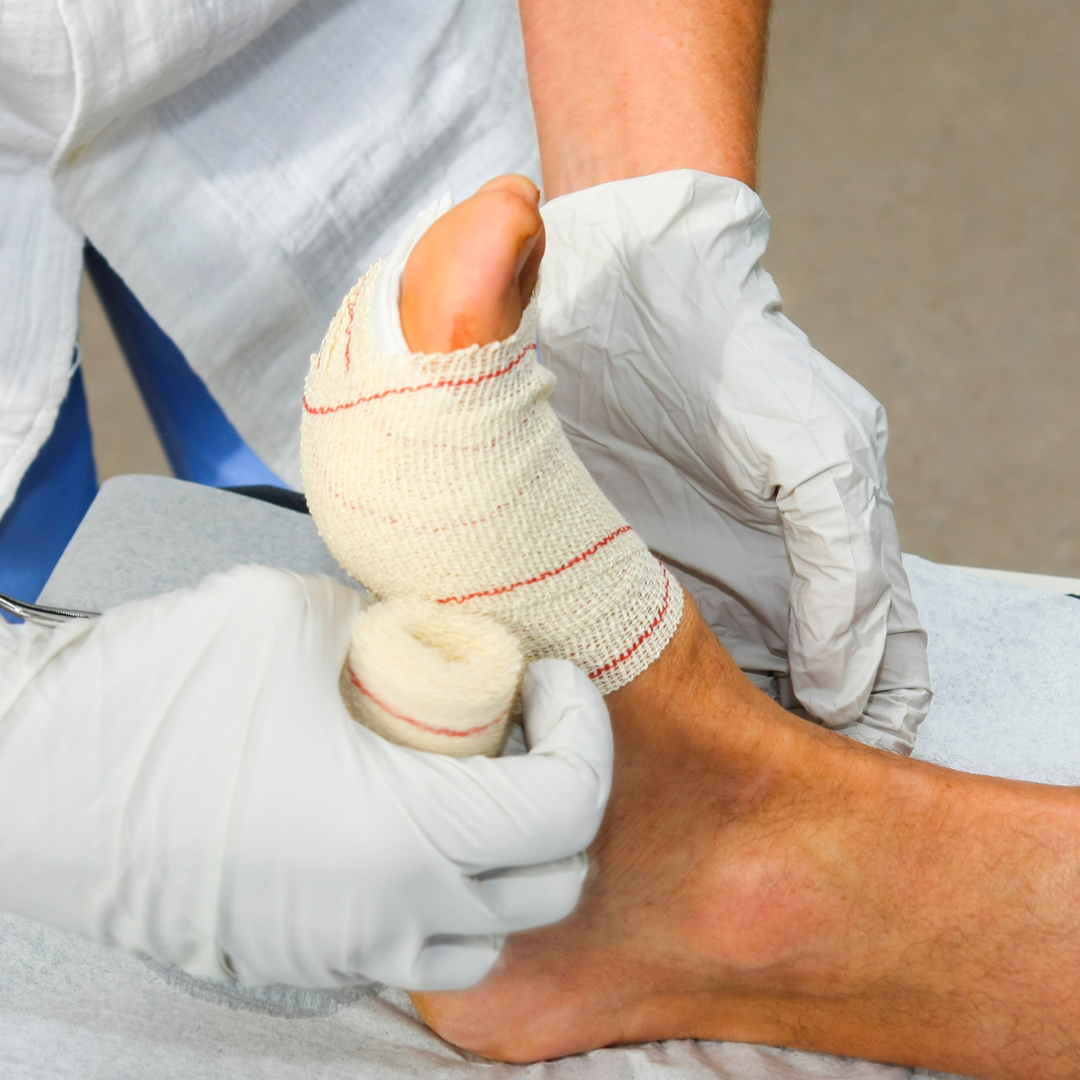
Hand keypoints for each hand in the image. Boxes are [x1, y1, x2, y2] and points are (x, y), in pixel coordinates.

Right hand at [0, 566, 611, 988]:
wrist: (28, 778)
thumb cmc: (155, 692)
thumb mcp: (297, 617)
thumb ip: (392, 630)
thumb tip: (439, 641)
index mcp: (405, 836)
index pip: (568, 807)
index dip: (584, 729)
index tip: (551, 677)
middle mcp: (388, 915)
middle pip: (552, 883)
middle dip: (564, 795)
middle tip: (525, 725)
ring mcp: (344, 951)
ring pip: (489, 933)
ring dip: (510, 859)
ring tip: (478, 782)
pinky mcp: (303, 959)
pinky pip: (418, 945)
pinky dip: (448, 892)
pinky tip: (411, 822)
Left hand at [538, 170, 930, 752]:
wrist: (630, 287)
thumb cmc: (740, 362)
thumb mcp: (818, 454)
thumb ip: (845, 567)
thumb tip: (843, 689)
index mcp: (823, 561)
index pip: (875, 676)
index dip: (869, 737)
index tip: (841, 797)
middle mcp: (760, 585)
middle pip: (791, 702)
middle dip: (781, 761)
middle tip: (753, 818)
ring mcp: (685, 587)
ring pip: (712, 696)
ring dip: (707, 748)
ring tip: (688, 802)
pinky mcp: (610, 577)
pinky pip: (632, 662)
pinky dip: (640, 709)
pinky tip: (626, 742)